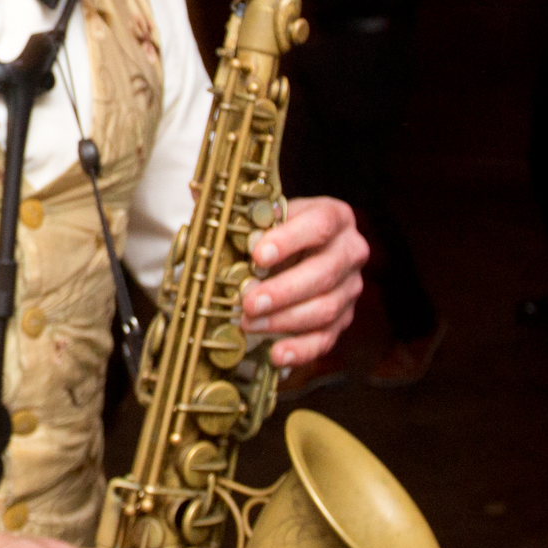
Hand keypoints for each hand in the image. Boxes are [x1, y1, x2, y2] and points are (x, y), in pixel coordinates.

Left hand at [238, 196, 369, 369]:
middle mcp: (349, 251)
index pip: (319, 224)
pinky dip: (300, 349)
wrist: (292, 254)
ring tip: (249, 324)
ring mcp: (349, 288)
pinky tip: (276, 354)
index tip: (257, 255)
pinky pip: (326, 339)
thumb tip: (197, 193)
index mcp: (334, 217)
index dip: (290, 240)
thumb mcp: (260, 216)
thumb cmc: (273, 233)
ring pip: (325, 308)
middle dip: (283, 290)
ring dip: (284, 320)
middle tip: (247, 301)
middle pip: (323, 272)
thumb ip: (238, 210)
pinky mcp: (342, 319)